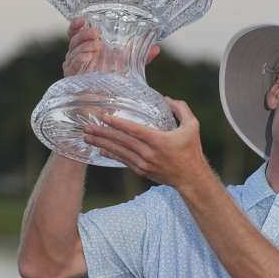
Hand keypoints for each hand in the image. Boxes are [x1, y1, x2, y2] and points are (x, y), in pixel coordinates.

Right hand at [63, 17, 160, 76]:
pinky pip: (72, 64)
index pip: (76, 32)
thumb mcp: (129, 67)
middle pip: (74, 39)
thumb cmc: (114, 82)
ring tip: (97, 46)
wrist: (107, 105)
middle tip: (96, 33)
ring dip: (85, 46)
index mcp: (88, 48)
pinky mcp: (71, 78)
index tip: (83, 19)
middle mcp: (78, 55)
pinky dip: (79, 58)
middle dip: (84, 34)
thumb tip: (156, 48)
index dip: (77, 24)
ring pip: (73, 51)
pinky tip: (89, 57)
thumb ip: (141, 57)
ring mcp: (74, 67)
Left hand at [81, 98, 210, 189]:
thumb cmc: (192, 151)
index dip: (117, 123)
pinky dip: (111, 154)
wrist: (191, 178)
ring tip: (87, 137)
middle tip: (86, 127)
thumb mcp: (192, 126)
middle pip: (121, 141)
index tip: (104, 117)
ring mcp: (143, 163)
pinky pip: (123, 161)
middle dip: (102, 133)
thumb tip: (167, 98)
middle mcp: (148, 153)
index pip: (133, 130)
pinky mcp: (142, 170)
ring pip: (119, 151)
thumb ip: (181, 109)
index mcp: (159, 140)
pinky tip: (100, 150)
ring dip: (102, 144)